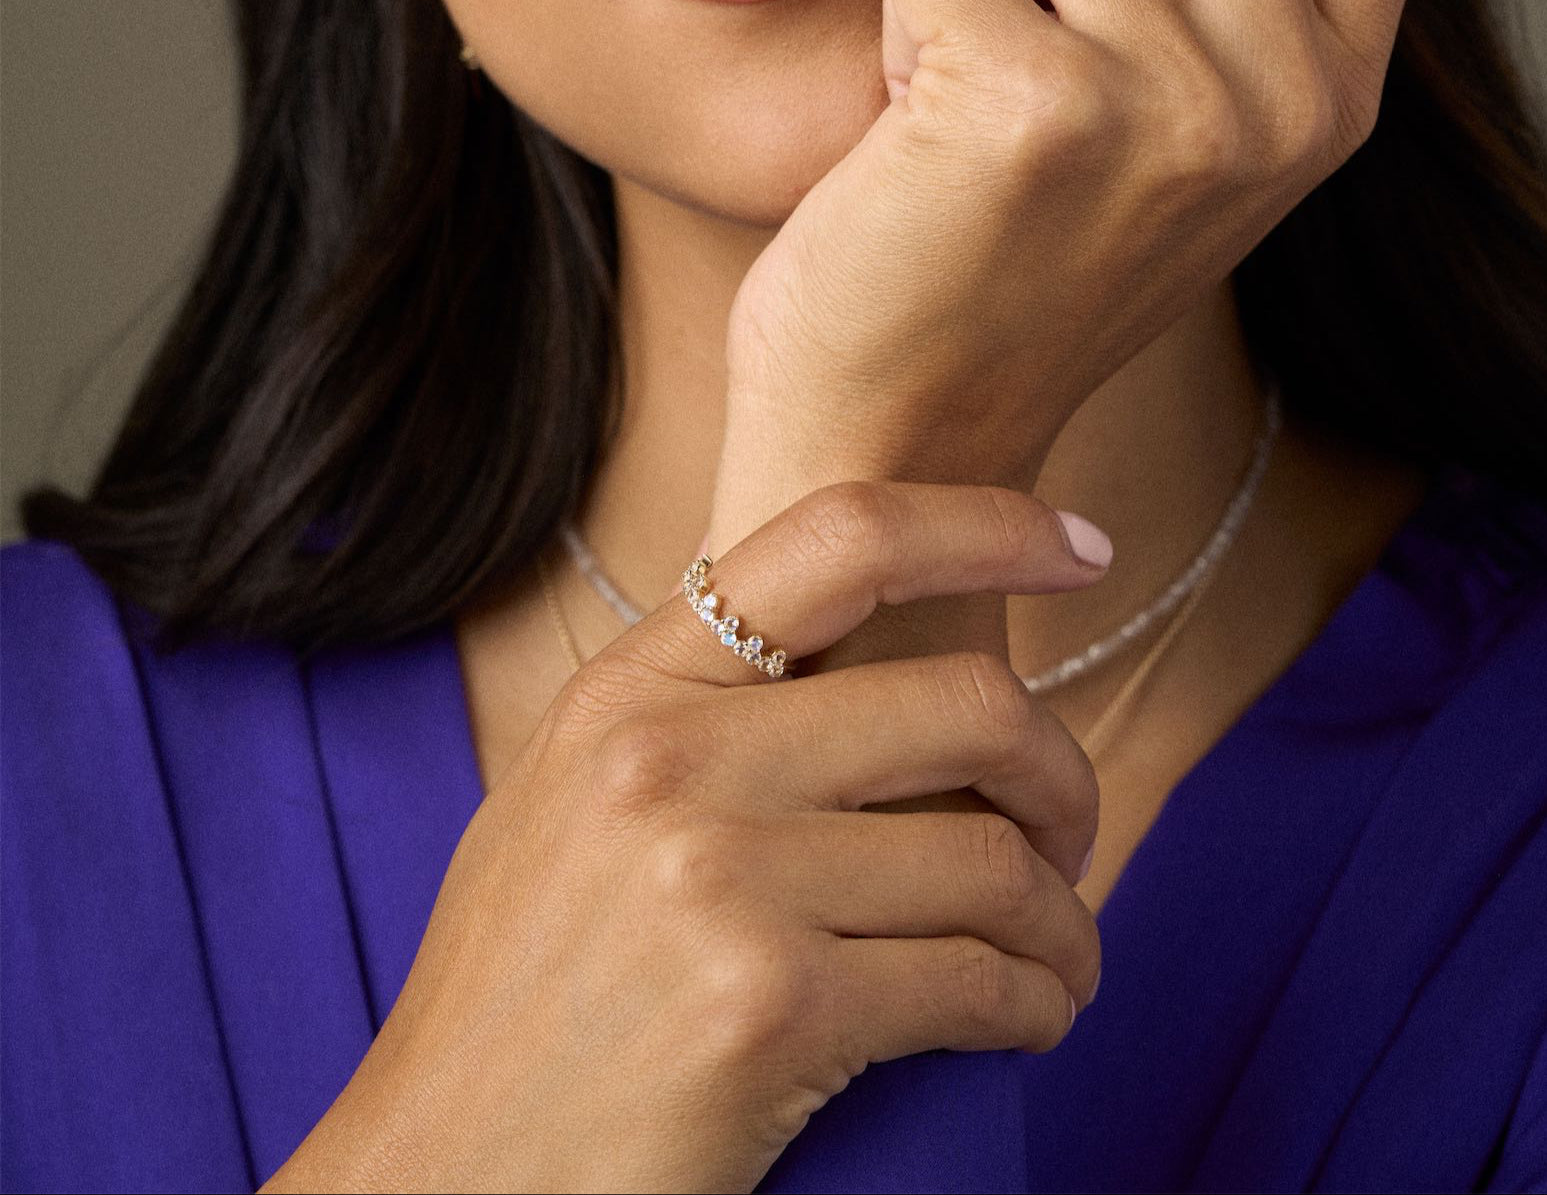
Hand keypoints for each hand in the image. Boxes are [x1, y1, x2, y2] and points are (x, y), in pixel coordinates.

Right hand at [261, 482, 1106, 1194]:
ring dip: (1062, 919)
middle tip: (1070, 837)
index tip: (1081, 545)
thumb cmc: (522, 996)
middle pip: (969, 707)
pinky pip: (983, 982)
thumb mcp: (574, 805)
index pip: (842, 540)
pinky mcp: (772, 1011)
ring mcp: (721, 882)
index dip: (990, 524)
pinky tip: (1029, 1017)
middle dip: (1062, 778)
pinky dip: (1039, 1002)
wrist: (441, 1172)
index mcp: (629, 693)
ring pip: (997, 862)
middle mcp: (673, 762)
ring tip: (1055, 956)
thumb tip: (881, 672)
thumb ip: (698, 721)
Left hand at [710, 0, 1404, 551]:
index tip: (1080, 46)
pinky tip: (917, 139)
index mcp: (1330, 97)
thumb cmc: (1002, 295)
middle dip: (1047, 3)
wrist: (901, 445)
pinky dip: (904, 37)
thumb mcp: (1163, 152)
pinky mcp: (1041, 103)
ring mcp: (1173, 102)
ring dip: (977, 14)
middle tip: (1006, 94)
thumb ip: (1210, 25)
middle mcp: (1282, 98)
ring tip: (964, 123)